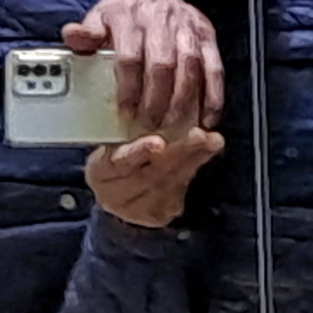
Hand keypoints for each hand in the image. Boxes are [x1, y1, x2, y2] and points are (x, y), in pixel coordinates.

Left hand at [63, 0, 222, 130]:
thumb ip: (84, 34)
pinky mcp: (207, 36)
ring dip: (181, 102)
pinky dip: (212, 96)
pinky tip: (205, 119)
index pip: (129, 56)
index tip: (124, 112)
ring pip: (189, 68)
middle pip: (162, 65)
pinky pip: (214, 68)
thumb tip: (72, 35)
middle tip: (147, 127)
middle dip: (155, 100)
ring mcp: (188, 27)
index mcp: (130, 15)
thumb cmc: (121, 17)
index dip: (128, 87)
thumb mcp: (97, 20)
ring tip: (170, 128)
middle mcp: (162, 18)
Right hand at [85, 128, 224, 228]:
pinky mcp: (159, 214)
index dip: (138, 152)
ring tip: (212, 140)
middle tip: (199, 135)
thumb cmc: (113, 158)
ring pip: (170, 181)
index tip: (157, 142)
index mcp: (100, 171)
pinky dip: (197, 166)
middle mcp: (115, 194)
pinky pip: (182, 189)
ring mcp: (138, 209)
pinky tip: (210, 150)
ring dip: (195, 158)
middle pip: (150, 174)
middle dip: (178, 152)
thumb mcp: (112, 141)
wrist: (116, 195)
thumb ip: (126, 129)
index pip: (119, 163)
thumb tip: (148, 98)